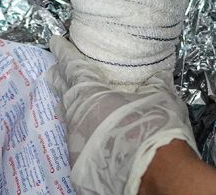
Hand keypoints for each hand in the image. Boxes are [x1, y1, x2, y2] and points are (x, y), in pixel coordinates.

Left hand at [48, 36, 198, 194]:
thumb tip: (159, 73)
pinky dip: (81, 137)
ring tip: (75, 103)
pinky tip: (88, 138)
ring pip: (68, 120)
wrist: (154, 176)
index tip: (55, 41)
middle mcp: (76, 117)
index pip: (71, 65)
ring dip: (71, 109)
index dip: (63, 51)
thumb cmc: (155, 129)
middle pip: (63, 93)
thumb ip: (154, 83)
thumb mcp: (160, 97)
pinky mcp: (79, 169)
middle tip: (57, 70)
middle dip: (60, 79)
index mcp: (90, 93)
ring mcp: (75, 145)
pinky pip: (76, 146)